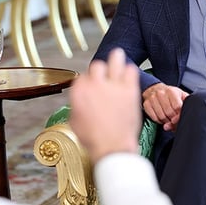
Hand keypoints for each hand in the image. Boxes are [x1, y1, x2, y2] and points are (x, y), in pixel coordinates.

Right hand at [69, 48, 140, 162]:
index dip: (88, 80)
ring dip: (115, 58)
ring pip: (114, 60)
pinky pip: (131, 71)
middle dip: (100, 70)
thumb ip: (76, 106)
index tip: (92, 84)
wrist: (112, 148)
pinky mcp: (129, 90)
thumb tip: (79, 103)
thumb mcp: (74, 122)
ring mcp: (113, 86)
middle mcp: (95, 84)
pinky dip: (129, 70)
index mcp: (79, 91)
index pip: (83, 76)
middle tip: (104, 75)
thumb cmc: (94, 139)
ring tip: (117, 56)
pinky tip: (129, 73)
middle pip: (97, 66)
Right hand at [142, 82, 187, 130]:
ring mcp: (152, 99)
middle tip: (174, 120)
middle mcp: (161, 94)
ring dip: (166, 121)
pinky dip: (159, 121)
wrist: (154, 88)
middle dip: (173, 119)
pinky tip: (161, 118)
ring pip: (161, 116)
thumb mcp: (181, 95)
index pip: (177, 107)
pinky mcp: (146, 104)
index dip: (179, 115)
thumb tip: (183, 118)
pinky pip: (154, 117)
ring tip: (168, 118)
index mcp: (171, 91)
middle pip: (169, 113)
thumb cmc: (170, 94)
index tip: (179, 118)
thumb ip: (186, 105)